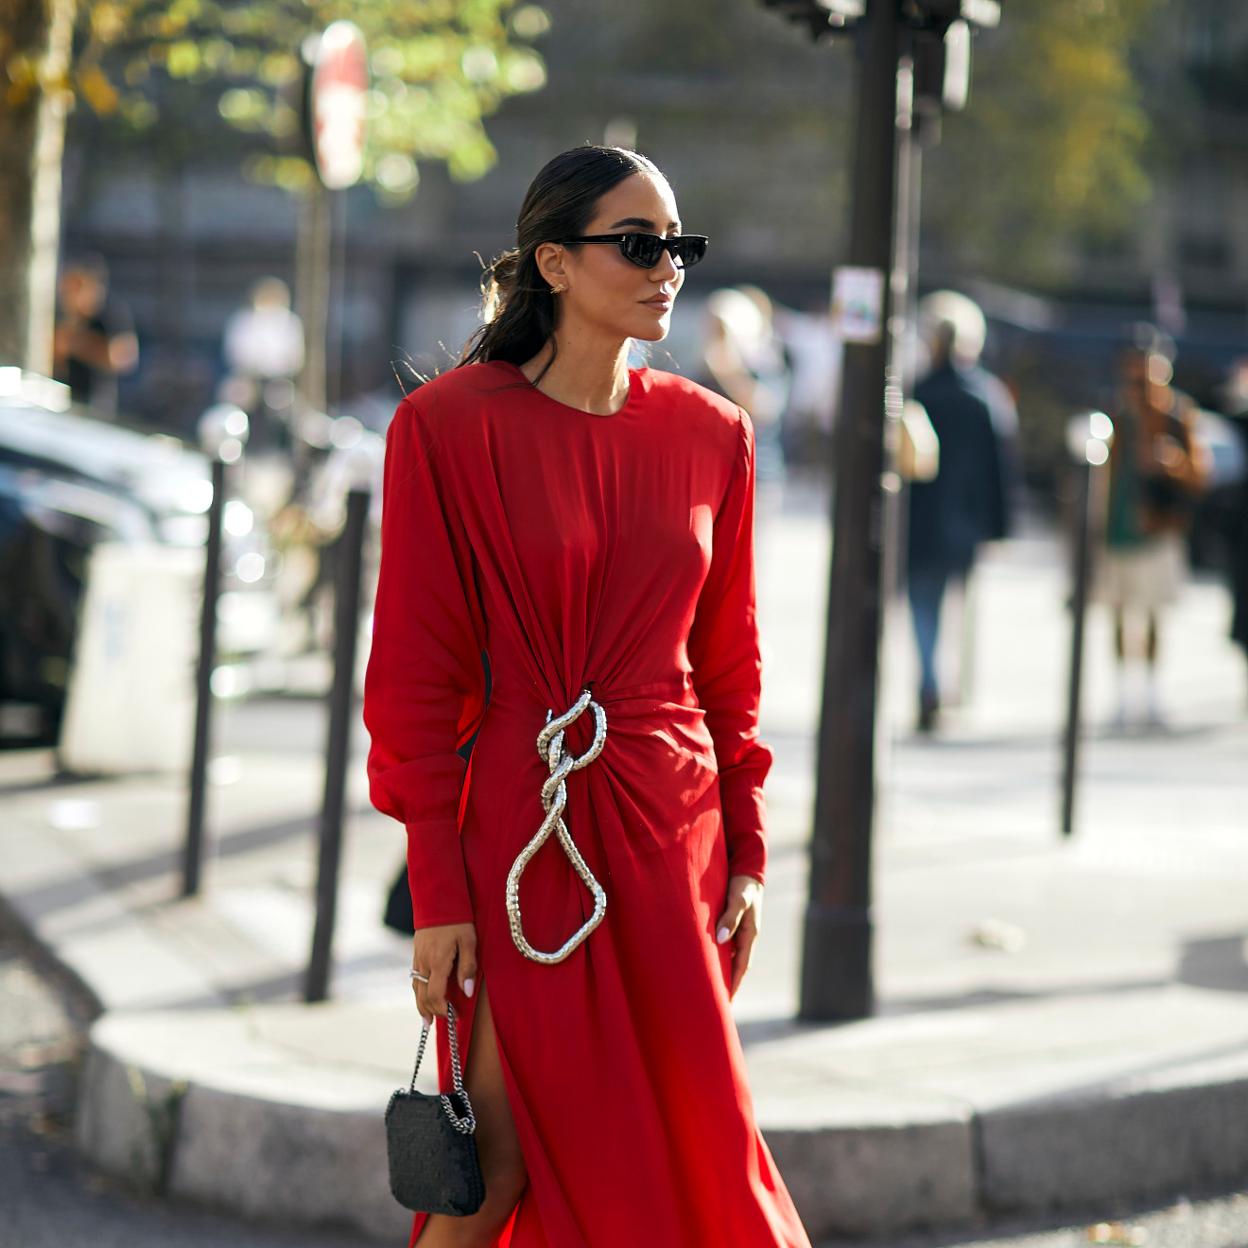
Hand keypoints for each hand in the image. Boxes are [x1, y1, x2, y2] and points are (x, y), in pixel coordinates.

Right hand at [411, 922, 476, 1024]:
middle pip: (423, 996)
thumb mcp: (469, 941)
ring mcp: (418, 957)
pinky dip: (418, 991)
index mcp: (438, 962)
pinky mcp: (416, 952)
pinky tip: (422, 995)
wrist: (438, 899)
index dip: (443, 1009)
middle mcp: (424, 962)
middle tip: (437, 1024)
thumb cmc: (458, 920)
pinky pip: (415, 977)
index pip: (435, 995)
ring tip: (427, 1019)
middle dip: (430, 1012)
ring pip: (416, 987)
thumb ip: (468, 967)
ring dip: (421, 1005)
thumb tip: (466, 992)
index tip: (453, 1016)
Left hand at [715, 875, 762, 1000]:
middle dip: (726, 984)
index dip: (733, 985)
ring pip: (728, 957)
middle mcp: (744, 937)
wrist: (746, 868)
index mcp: (750, 935)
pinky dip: (715, 957)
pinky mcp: (729, 924)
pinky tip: (703, 962)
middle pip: (735, 966)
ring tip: (706, 988)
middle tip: (714, 1003)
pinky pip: (722, 946)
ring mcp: (737, 931)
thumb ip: (730, 917)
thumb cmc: (743, 884)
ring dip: (720, 971)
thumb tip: (720, 939)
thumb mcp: (738, 899)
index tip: (726, 1003)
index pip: (741, 967)